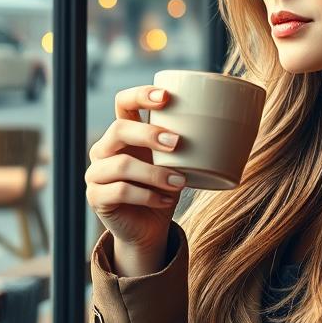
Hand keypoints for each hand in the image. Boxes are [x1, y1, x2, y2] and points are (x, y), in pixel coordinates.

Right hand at [85, 85, 187, 252]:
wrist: (149, 227)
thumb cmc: (164, 187)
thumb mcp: (176, 162)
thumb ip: (186, 144)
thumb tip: (226, 126)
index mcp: (124, 132)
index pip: (123, 102)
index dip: (141, 95)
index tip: (167, 97)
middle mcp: (104, 148)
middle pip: (119, 129)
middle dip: (149, 133)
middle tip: (177, 143)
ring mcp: (96, 173)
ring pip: (121, 165)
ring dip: (155, 173)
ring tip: (180, 181)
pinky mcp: (96, 197)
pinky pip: (121, 191)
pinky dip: (149, 195)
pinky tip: (167, 199)